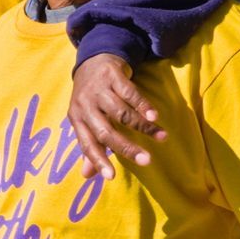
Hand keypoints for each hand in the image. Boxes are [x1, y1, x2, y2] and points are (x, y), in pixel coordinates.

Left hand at [69, 56, 167, 179]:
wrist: (93, 61)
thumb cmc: (91, 99)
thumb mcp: (86, 120)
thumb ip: (90, 147)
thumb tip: (87, 175)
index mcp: (77, 119)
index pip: (86, 144)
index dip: (97, 160)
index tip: (110, 177)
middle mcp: (84, 106)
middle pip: (105, 131)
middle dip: (126, 148)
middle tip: (147, 161)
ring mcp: (98, 90)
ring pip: (121, 113)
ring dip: (143, 127)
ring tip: (162, 137)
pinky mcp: (112, 76)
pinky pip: (129, 93)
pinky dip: (143, 106)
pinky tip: (154, 117)